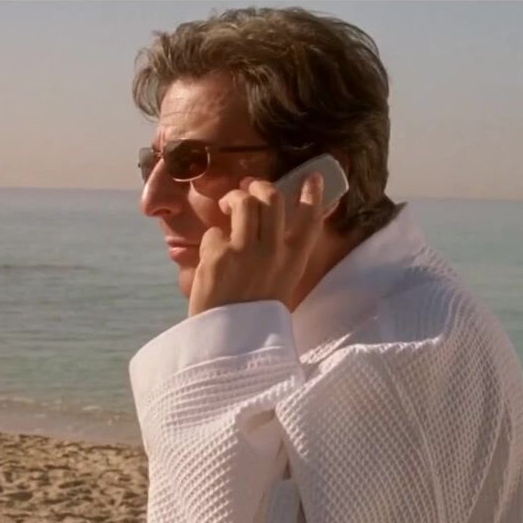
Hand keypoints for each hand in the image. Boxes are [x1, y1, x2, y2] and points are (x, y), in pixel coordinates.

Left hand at [188, 173, 327, 316]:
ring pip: (243, 203)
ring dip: (233, 199)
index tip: (311, 178)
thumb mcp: (280, 287)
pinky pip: (215, 232)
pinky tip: (210, 256)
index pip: (309, 221)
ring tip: (227, 207)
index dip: (312, 195)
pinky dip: (211, 241)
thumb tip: (272, 230)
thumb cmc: (254, 319)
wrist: (228, 345)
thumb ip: (279, 258)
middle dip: (259, 186)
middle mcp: (273, 253)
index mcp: (292, 264)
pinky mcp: (218, 256)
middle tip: (249, 189)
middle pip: (272, 199)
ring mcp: (245, 252)